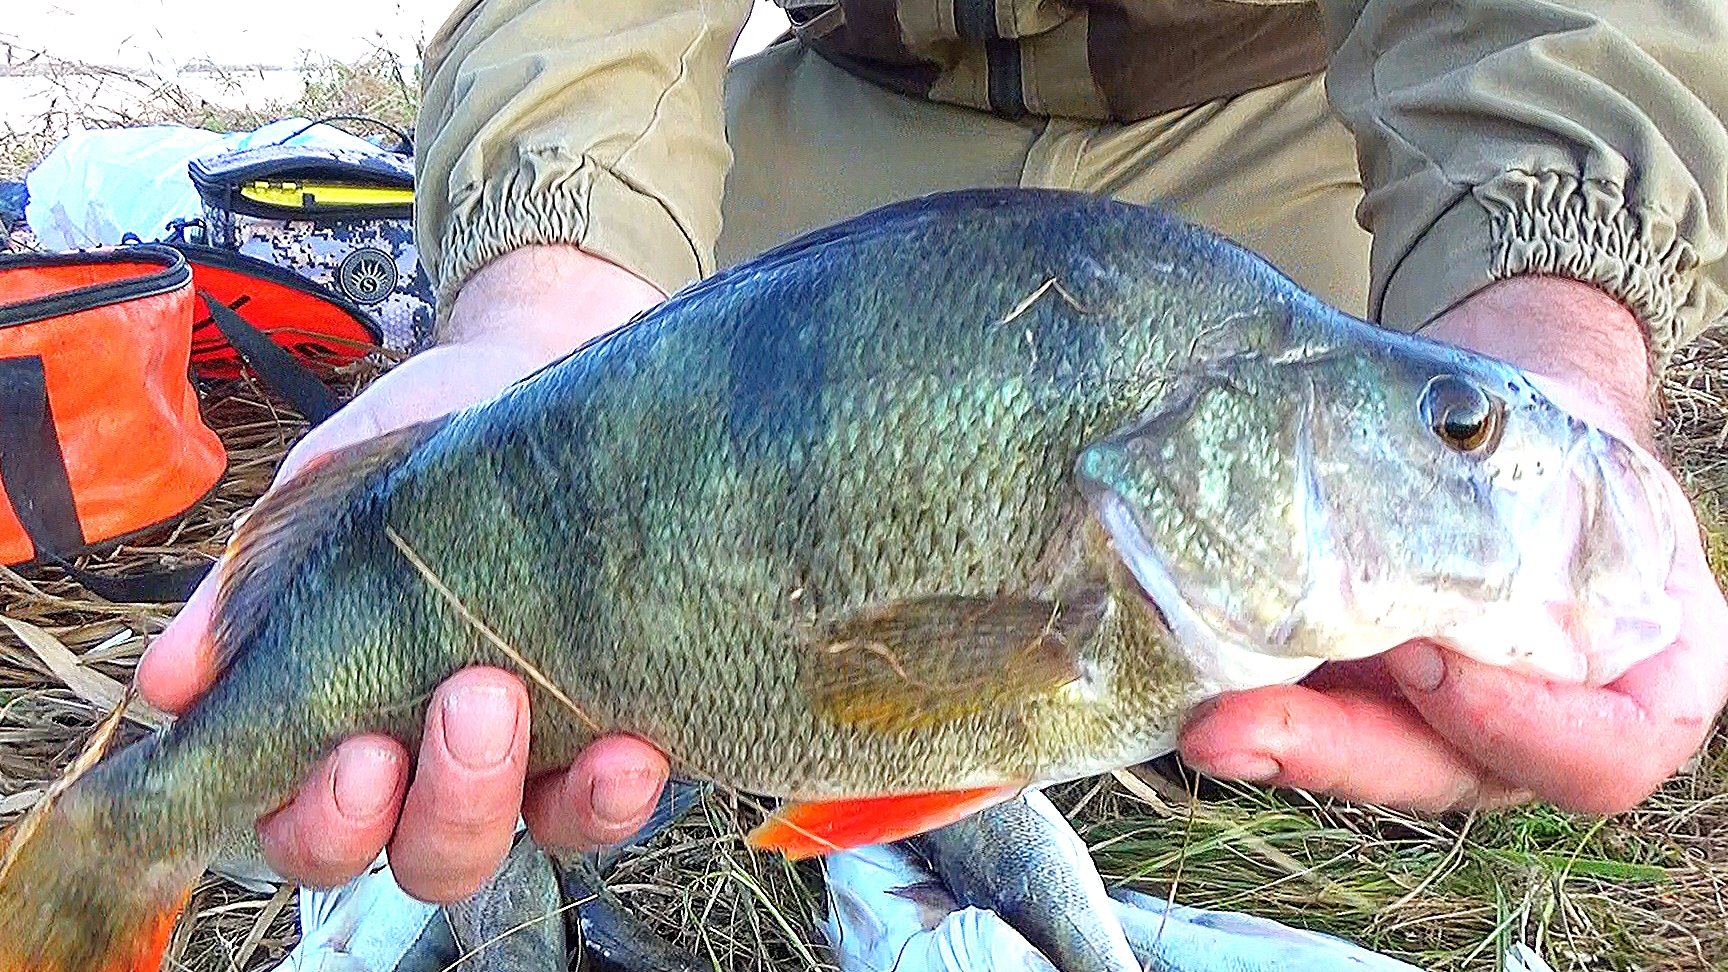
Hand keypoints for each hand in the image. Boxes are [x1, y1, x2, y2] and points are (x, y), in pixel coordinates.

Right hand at [138, 246, 674, 900]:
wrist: (526, 374)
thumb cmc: (409, 449)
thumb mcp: (318, 500)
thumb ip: (250, 589)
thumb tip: (170, 683)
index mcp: (344, 730)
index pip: (314, 833)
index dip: (328, 819)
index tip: (358, 749)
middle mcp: (439, 765)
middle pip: (427, 857)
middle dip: (444, 804)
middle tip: (464, 699)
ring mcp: (537, 754)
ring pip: (526, 839)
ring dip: (524, 795)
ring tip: (521, 694)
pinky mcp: (618, 725)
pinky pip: (617, 799)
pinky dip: (618, 790)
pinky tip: (630, 745)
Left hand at [1179, 277, 1727, 813]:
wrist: (1488, 423)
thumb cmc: (1554, 439)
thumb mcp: (1584, 462)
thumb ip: (1533, 516)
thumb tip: (1427, 539)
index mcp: (1645, 682)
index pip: (1603, 756)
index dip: (1522, 732)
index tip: (1430, 662)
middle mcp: (1539, 726)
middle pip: (1451, 772)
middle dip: (1341, 751)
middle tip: (1238, 726)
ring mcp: (1442, 723)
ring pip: (1367, 757)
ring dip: (1280, 740)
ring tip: (1202, 720)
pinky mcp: (1361, 699)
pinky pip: (1316, 717)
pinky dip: (1256, 705)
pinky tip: (1192, 692)